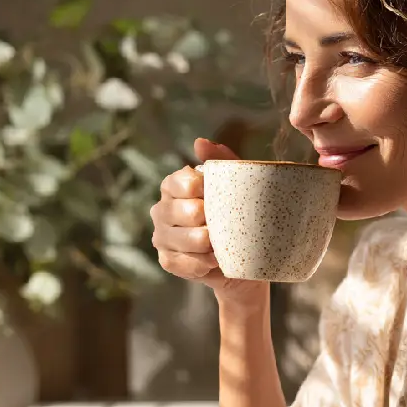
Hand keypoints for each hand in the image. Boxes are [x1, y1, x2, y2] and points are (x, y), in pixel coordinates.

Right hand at [151, 138, 269, 307]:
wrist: (244, 257)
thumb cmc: (237, 214)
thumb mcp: (236, 185)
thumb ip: (220, 162)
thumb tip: (200, 142)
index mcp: (174, 185)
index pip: (178, 182)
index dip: (199, 188)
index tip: (215, 195)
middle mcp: (161, 208)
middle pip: (180, 211)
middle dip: (207, 219)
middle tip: (223, 224)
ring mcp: (161, 236)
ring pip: (182, 238)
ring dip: (207, 244)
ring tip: (222, 244)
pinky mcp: (167, 260)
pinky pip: (181, 262)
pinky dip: (201, 263)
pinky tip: (214, 260)